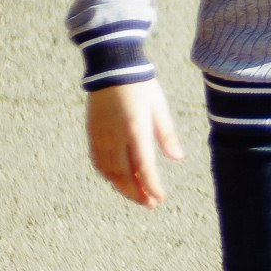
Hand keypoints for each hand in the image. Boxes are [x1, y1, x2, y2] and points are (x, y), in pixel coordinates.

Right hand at [86, 78, 183, 207]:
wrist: (112, 67)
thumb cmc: (141, 85)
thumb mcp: (159, 107)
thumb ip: (166, 134)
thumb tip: (177, 158)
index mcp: (134, 129)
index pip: (143, 166)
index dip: (151, 186)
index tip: (160, 198)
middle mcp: (115, 136)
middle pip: (123, 174)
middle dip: (137, 193)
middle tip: (151, 204)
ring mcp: (101, 136)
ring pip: (109, 171)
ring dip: (123, 187)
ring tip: (138, 196)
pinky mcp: (92, 133)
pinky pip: (98, 161)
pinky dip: (109, 175)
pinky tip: (119, 180)